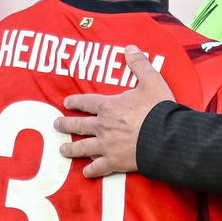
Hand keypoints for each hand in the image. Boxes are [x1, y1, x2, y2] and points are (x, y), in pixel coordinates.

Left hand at [55, 47, 172, 176]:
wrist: (165, 137)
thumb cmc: (158, 109)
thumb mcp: (151, 80)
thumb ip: (139, 64)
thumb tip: (130, 48)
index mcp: (109, 106)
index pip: (87, 102)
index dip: (75, 102)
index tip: (66, 103)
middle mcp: (103, 126)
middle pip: (80, 125)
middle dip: (66, 124)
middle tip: (56, 125)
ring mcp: (107, 146)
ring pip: (83, 147)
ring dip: (71, 149)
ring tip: (62, 150)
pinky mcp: (115, 162)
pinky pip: (99, 167)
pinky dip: (91, 170)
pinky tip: (85, 173)